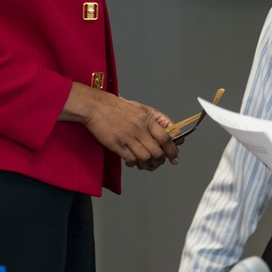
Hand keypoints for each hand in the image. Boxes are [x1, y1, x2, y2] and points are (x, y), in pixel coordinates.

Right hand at [60, 83, 179, 170]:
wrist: (97, 106)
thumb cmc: (118, 107)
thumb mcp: (141, 108)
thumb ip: (155, 119)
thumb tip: (168, 130)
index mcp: (148, 120)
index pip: (166, 138)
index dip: (173, 150)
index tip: (175, 157)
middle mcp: (140, 130)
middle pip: (157, 152)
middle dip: (160, 161)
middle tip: (159, 164)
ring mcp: (128, 138)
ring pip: (145, 158)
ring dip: (147, 164)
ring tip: (146, 165)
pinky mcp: (117, 145)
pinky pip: (131, 160)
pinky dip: (134, 164)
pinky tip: (133, 162)